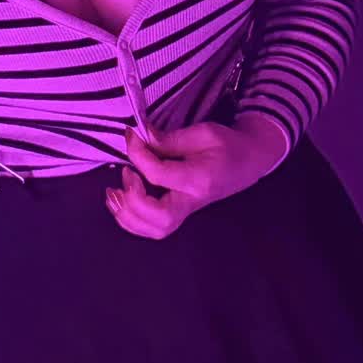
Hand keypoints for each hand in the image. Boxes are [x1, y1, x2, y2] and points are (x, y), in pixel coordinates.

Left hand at [106, 115, 286, 239]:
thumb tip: (139, 138)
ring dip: (128, 215)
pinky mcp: (179, 213)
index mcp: (199, 179)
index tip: (131, 136)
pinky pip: (153, 228)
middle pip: (159, 218)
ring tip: (114, 192)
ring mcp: (186, 212)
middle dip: (134, 200)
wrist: (248, 161)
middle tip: (127, 174)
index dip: (138, 155)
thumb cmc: (227, 144)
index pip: (158, 175)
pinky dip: (131, 220)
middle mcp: (192, 201)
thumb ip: (168, 139)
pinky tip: (121, 201)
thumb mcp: (201, 133)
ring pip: (155, 229)